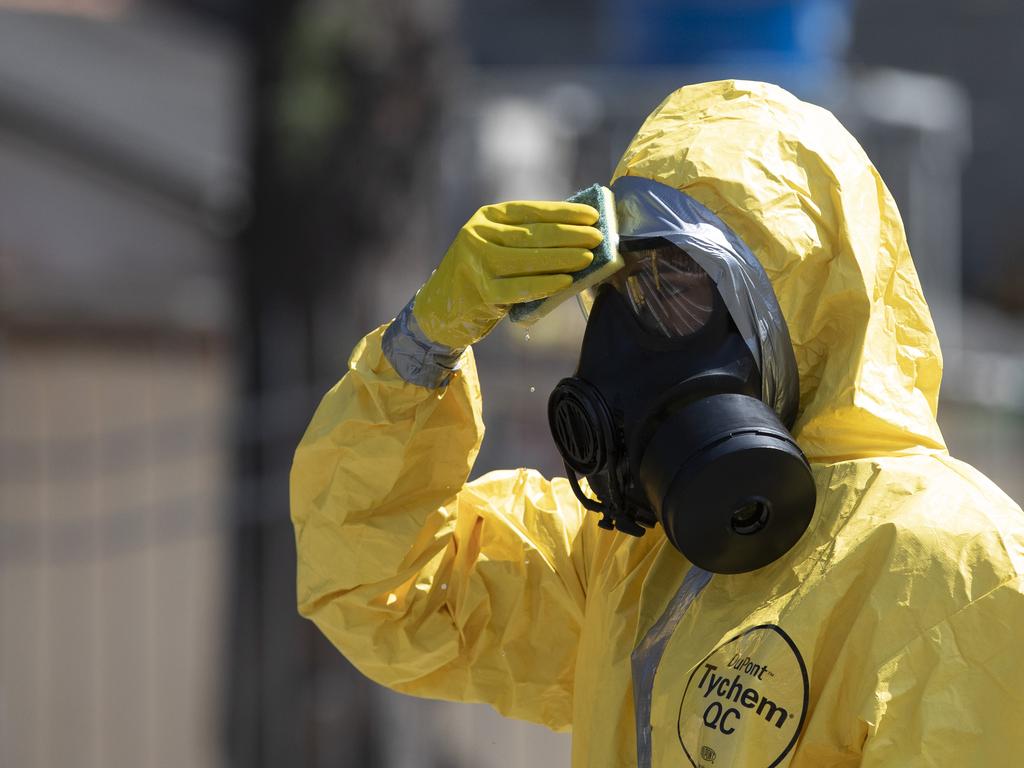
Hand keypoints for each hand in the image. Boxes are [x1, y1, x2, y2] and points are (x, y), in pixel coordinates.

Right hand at [412, 200, 601, 347]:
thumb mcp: (497, 245)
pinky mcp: (482, 293)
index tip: (592, 215)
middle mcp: (478, 236)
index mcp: (486, 217)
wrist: (440, 307)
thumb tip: (577, 234)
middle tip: (598, 237)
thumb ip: (527, 238)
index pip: (531, 211)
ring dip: (563, 258)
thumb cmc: (481, 274)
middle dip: (570, 235)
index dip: (564, 213)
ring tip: (588, 257)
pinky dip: (545, 284)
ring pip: (528, 259)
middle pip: (532, 234)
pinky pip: (520, 288)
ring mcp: (477, 265)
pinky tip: (566, 281)